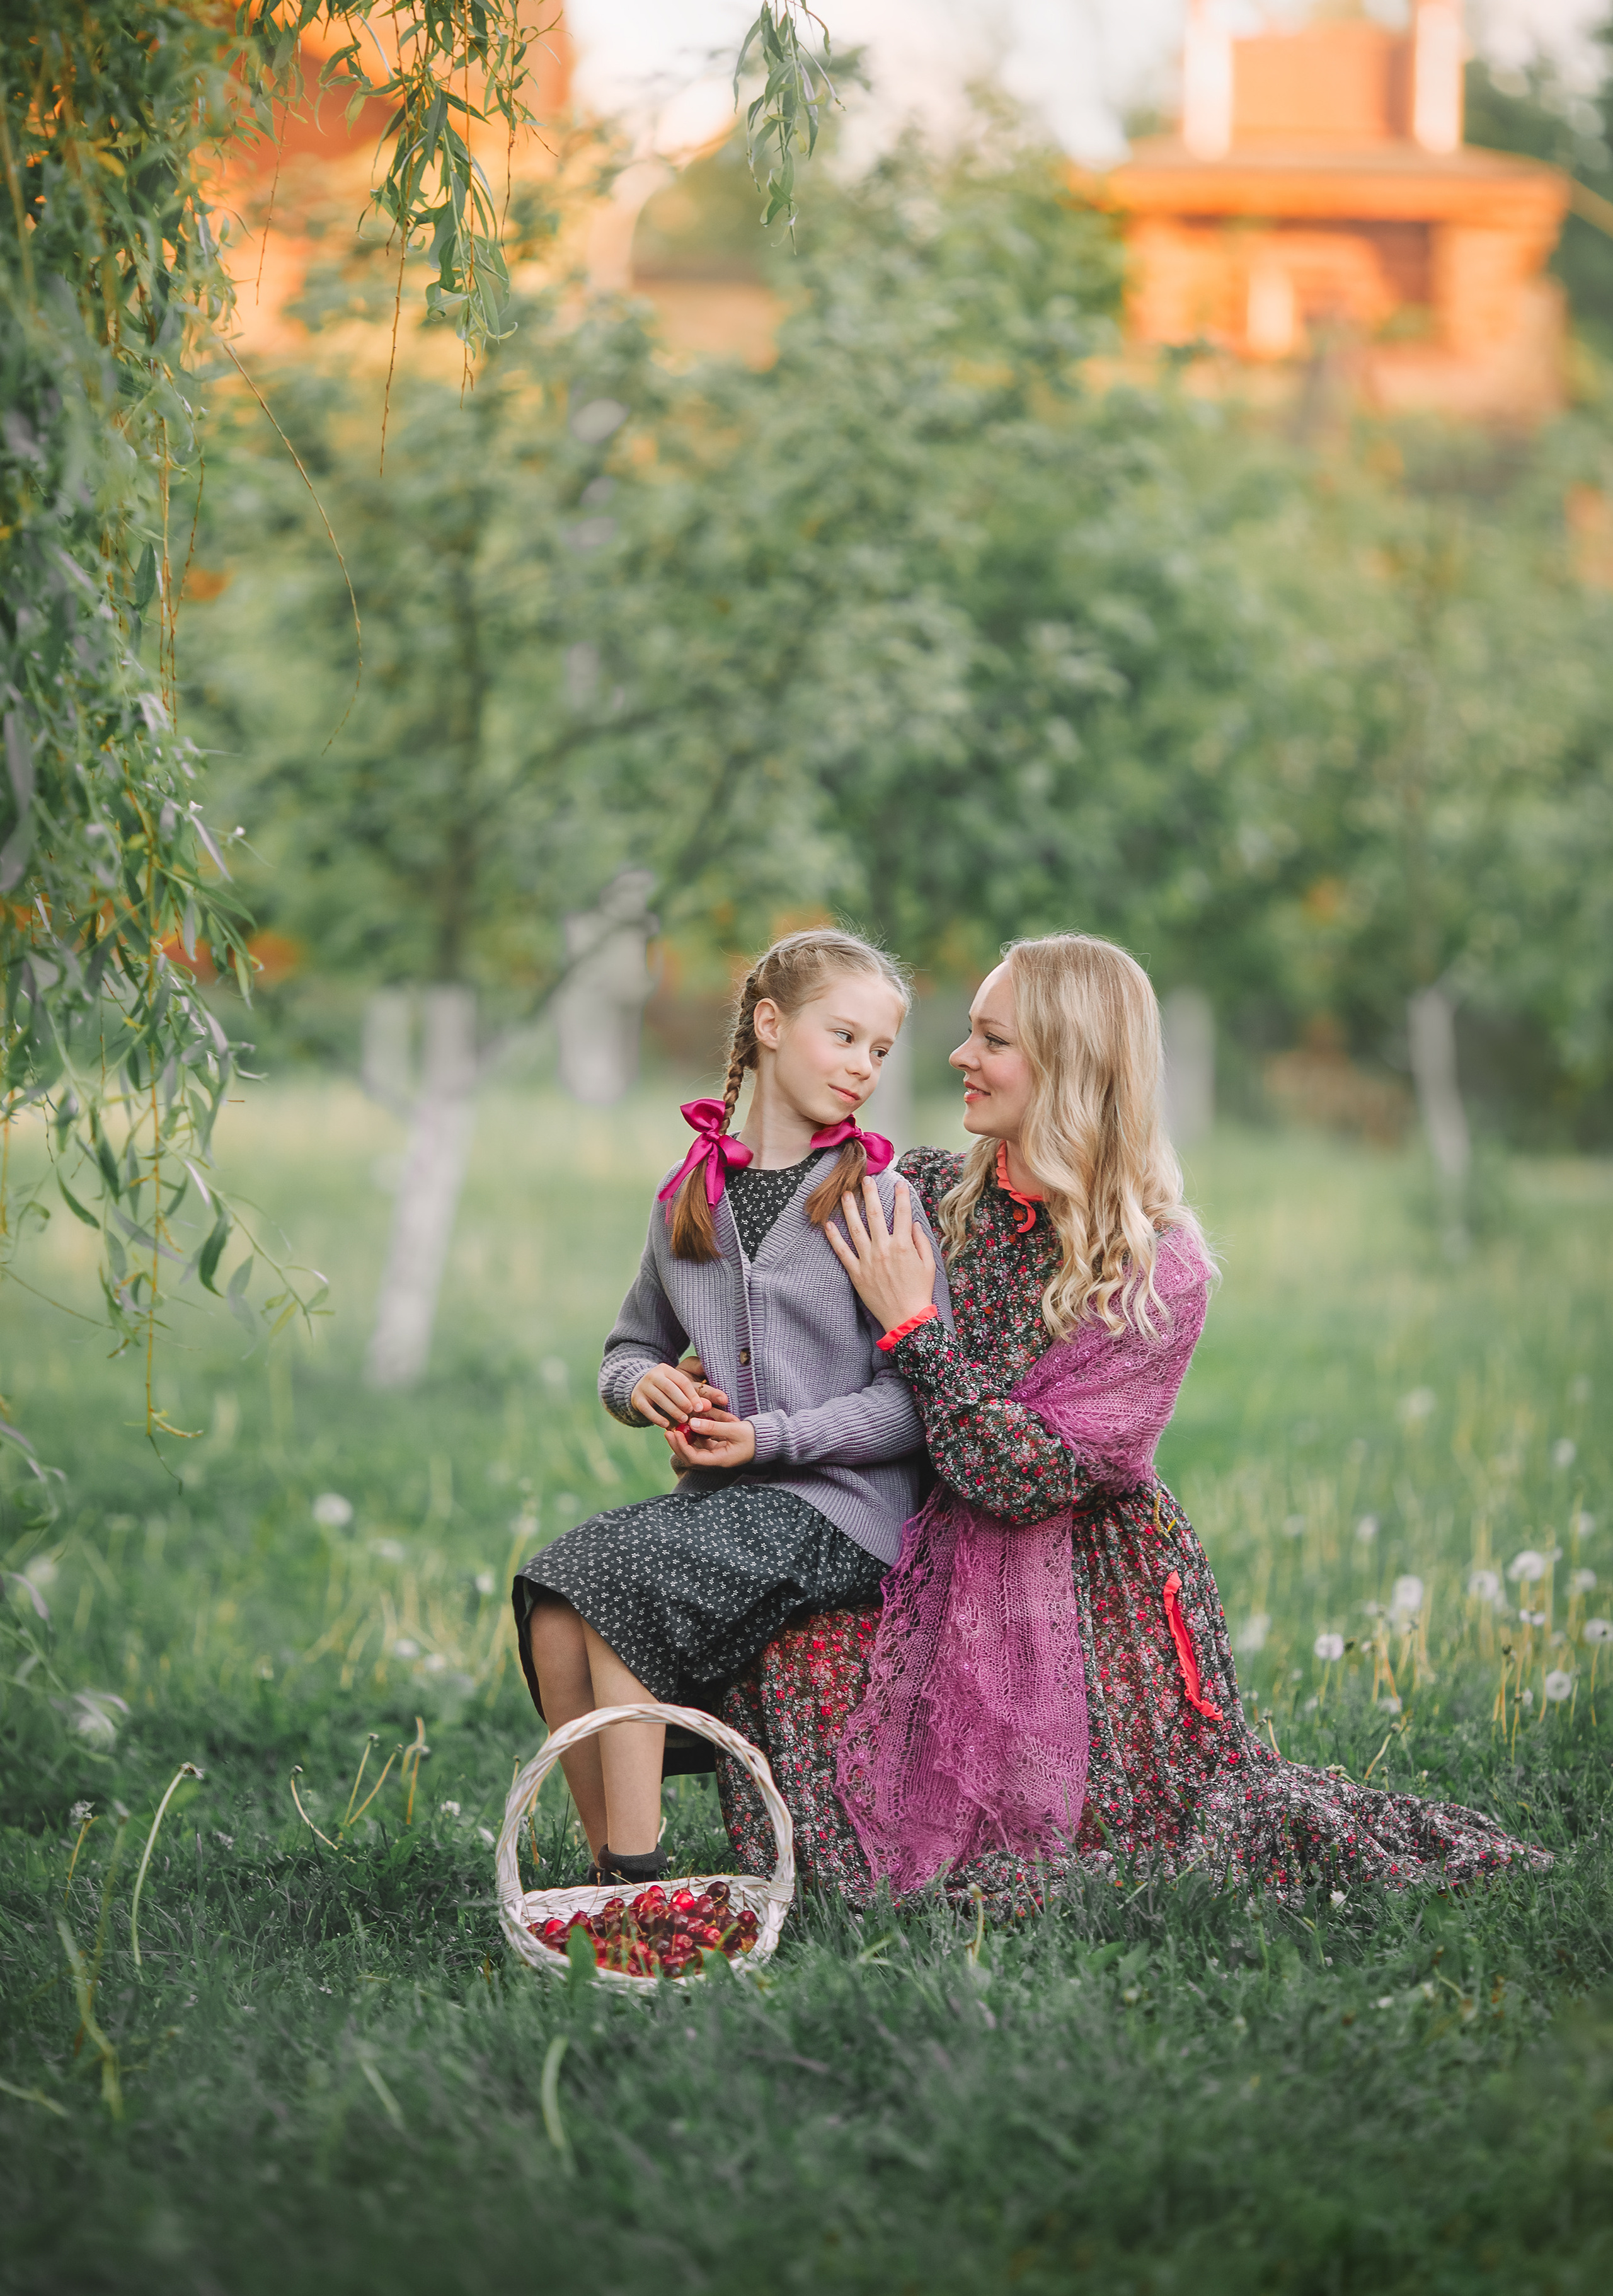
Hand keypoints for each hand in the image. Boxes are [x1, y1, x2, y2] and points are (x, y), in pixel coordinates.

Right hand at [630, 1360, 727, 1428]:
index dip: (692, 1395)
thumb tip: (707, 1406)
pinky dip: (657, 1418)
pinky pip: (647, 1409)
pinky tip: (666, 1425)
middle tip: (691, 1413)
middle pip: (670, 1388)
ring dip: (672, 1410)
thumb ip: (692, 1395)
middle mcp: (654, 1375)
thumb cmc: (666, 1389)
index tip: (700, 1408)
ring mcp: (643, 1386)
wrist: (639, 1387)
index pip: (682, 1381)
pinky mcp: (636, 1398)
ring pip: (659, 1398)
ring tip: (682, 1420)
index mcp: (666, 1369)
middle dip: (682, 1402)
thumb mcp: (678, 1387)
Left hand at [664, 1409, 756, 1471]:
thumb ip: (713, 1427)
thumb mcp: (734, 1429)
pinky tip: (689, 1425)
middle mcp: (716, 1459)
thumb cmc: (754, 1436)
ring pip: (695, 1449)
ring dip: (684, 1440)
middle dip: (678, 1444)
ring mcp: (717, 1454)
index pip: (694, 1458)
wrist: (769, 1439)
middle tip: (668, 1430)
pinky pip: (702, 1443)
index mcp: (720, 1459)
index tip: (674, 1433)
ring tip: (675, 1427)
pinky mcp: (719, 1447)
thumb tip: (692, 1423)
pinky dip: (694, 1436)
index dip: (681, 1446)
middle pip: (690, 1456)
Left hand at [823, 1177, 936, 1332]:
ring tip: (844, 1195)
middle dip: (870, 1194)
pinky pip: (842, 1252)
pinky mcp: (856, 1272)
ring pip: (855, 1229)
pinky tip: (828, 1225)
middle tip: (865, 1179)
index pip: (902, 1213)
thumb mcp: (928, 1265)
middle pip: (875, 1215)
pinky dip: (834, 1238)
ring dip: (849, 1210)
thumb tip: (913, 1224)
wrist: (906, 1318)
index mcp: (903, 1245)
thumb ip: (921, 1242)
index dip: (901, 1196)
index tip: (898, 1183)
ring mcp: (868, 1260)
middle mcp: (884, 1249)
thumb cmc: (919, 1291)